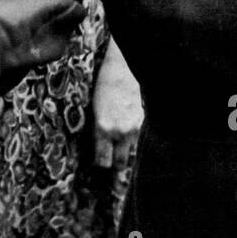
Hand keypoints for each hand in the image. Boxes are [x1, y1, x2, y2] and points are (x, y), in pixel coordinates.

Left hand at [92, 38, 142, 171]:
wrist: (121, 72)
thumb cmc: (102, 90)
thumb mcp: (94, 113)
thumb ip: (98, 134)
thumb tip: (100, 153)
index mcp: (103, 129)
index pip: (103, 162)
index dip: (100, 164)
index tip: (99, 162)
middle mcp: (120, 132)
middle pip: (120, 164)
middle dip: (114, 164)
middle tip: (109, 161)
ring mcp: (133, 128)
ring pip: (131, 154)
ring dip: (125, 153)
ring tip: (119, 150)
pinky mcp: (142, 123)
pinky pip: (137, 140)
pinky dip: (132, 140)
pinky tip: (126, 134)